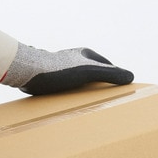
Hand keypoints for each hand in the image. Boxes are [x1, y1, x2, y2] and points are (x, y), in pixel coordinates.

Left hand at [2, 43, 133, 94]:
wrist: (27, 73)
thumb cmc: (57, 71)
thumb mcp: (88, 72)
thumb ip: (110, 75)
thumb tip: (131, 77)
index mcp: (84, 54)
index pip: (106, 65)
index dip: (115, 76)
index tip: (121, 88)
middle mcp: (73, 58)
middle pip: (93, 72)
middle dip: (100, 83)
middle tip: (108, 98)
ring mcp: (61, 67)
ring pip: (79, 80)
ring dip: (86, 90)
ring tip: (91, 103)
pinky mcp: (50, 78)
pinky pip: (67, 87)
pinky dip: (73, 94)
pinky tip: (71, 104)